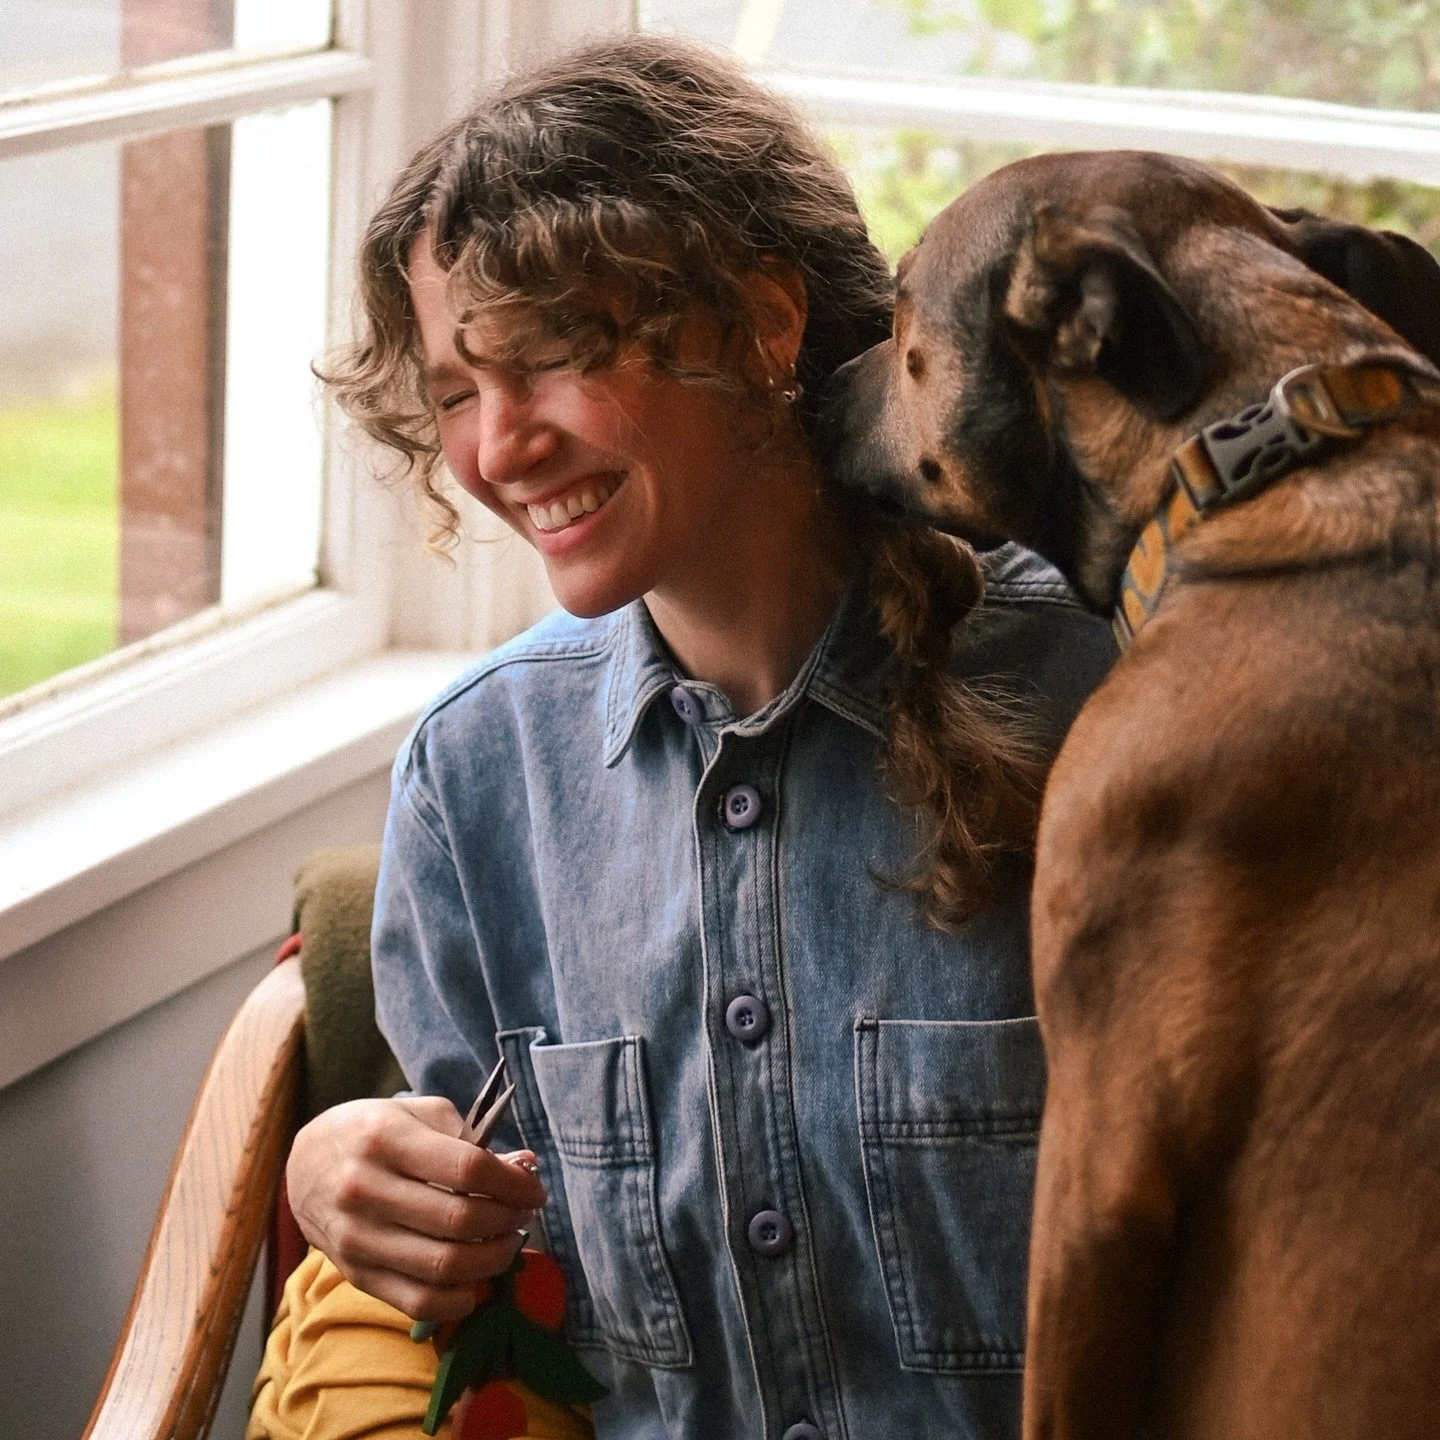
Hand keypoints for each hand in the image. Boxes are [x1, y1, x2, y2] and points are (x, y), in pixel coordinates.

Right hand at [286, 1094, 547, 1321]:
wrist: (304, 1164)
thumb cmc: (373, 1131)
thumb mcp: (418, 1114)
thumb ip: (471, 1138)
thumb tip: (525, 1165)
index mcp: (385, 1139)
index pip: (467, 1169)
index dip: (513, 1183)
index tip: (534, 1189)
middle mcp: (365, 1189)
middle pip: (459, 1221)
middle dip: (507, 1221)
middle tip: (524, 1215)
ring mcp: (357, 1238)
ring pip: (442, 1267)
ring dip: (492, 1261)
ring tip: (507, 1243)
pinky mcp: (355, 1274)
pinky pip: (417, 1302)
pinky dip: (459, 1299)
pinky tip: (477, 1280)